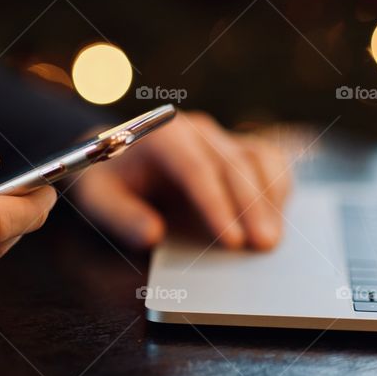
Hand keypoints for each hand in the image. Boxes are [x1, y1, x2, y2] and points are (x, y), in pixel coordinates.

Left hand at [69, 111, 291, 250]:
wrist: (118, 154)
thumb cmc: (110, 179)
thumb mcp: (98, 198)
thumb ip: (121, 216)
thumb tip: (152, 235)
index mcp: (161, 136)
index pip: (195, 168)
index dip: (216, 205)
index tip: (232, 241)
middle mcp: (196, 129)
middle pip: (232, 164)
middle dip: (251, 207)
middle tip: (263, 246)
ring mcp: (220, 136)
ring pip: (257, 157)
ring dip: (270, 197)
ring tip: (273, 238)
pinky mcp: (237, 146)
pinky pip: (267, 158)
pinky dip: (277, 185)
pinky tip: (277, 216)